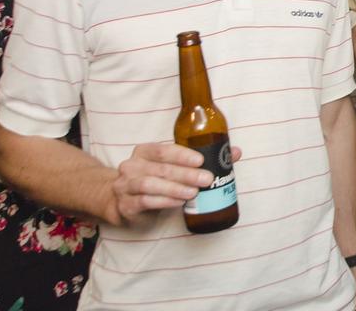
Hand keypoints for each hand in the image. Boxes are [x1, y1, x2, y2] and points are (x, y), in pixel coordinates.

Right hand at [109, 142, 241, 225]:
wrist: (120, 200)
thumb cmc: (154, 179)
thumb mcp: (172, 167)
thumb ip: (201, 159)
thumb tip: (234, 152)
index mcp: (145, 151)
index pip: (163, 149)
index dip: (182, 154)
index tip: (201, 159)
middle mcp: (132, 165)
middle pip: (160, 168)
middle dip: (185, 173)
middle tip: (206, 179)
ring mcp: (126, 185)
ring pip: (149, 184)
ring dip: (174, 188)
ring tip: (193, 193)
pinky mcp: (127, 204)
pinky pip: (145, 201)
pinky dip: (164, 201)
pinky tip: (179, 202)